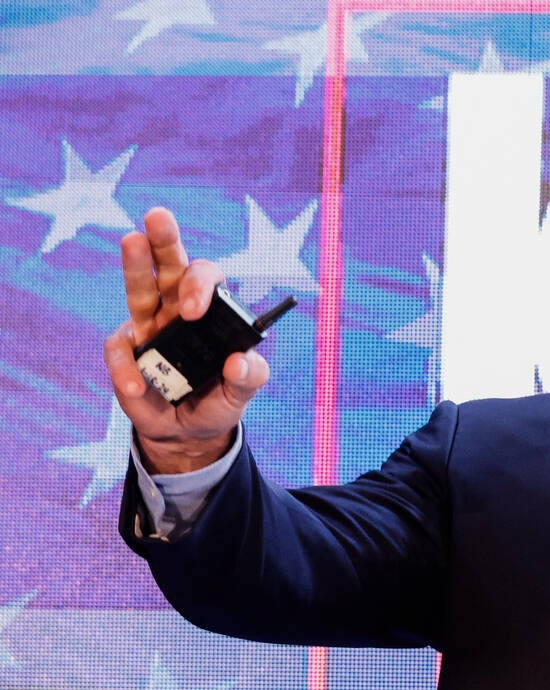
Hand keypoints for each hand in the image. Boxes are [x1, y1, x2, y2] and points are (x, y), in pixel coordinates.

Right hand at [104, 207, 269, 472]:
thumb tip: (240, 363)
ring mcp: (149, 326)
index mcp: (211, 313)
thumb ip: (249, 378)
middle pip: (171, 267)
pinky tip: (138, 388)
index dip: (200, 286)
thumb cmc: (218, 400)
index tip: (194, 310)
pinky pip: (119, 349)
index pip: (207, 281)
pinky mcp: (128, 351)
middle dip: (164, 240)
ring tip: (131, 239)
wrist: (188, 433)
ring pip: (139, 289)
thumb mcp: (241, 394)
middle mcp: (178, 309)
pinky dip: (125, 368)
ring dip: (135, 265)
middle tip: (159, 216)